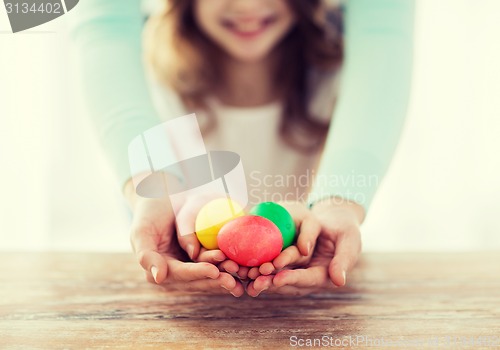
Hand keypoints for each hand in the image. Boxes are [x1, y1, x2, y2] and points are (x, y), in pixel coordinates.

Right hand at [125, 177, 243, 296]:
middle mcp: (177, 272)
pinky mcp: (204, 256)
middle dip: (217, 280)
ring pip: (212, 273)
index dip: (197, 273)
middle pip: (199, 278)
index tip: (214, 271)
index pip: (181, 274)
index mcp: (161, 270)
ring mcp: (192, 264)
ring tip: (242, 273)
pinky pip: (218, 261)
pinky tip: (245, 265)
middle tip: (235, 280)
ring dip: (227, 274)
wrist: (161, 198)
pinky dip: (230, 263)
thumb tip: (158, 278)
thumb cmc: (148, 213)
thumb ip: (146, 255)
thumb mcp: (141, 231)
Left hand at [246, 197, 363, 296]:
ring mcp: (295, 268)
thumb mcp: (349, 241)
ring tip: (245, 274)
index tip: (278, 279)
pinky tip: (243, 263)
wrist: (335, 220)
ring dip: (261, 275)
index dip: (293, 279)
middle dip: (271, 281)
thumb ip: (344, 260)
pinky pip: (271, 263)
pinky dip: (258, 264)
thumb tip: (339, 281)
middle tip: (255, 280)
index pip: (307, 279)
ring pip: (276, 274)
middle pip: (287, 281)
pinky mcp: (285, 260)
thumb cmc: (346, 230)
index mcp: (324, 275)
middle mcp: (307, 275)